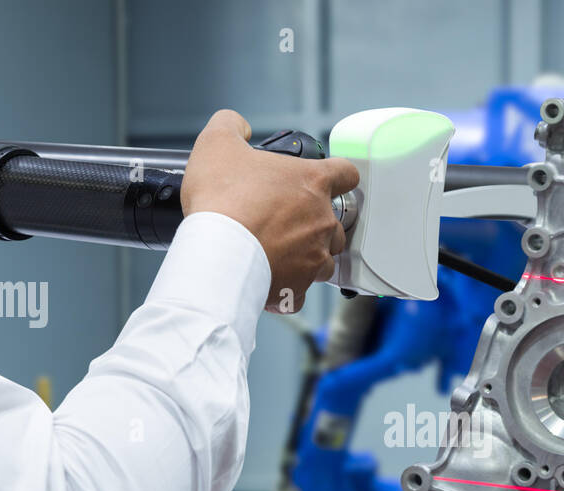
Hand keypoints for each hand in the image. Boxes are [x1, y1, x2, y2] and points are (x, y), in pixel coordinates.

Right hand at [181, 109, 358, 312]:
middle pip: (335, 223)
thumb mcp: (217, 143)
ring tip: (276, 254)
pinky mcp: (299, 288)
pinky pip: (300, 291)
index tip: (327, 181)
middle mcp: (322, 221)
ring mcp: (314, 258)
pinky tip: (269, 282)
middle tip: (284, 223)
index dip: (338, 175)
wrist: (216, 252)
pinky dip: (288, 289)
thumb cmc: (221, 198)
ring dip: (306, 257)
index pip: (346, 173)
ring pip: (323, 260)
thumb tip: (238, 125)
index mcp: (313, 183)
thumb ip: (230, 125)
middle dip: (314, 224)